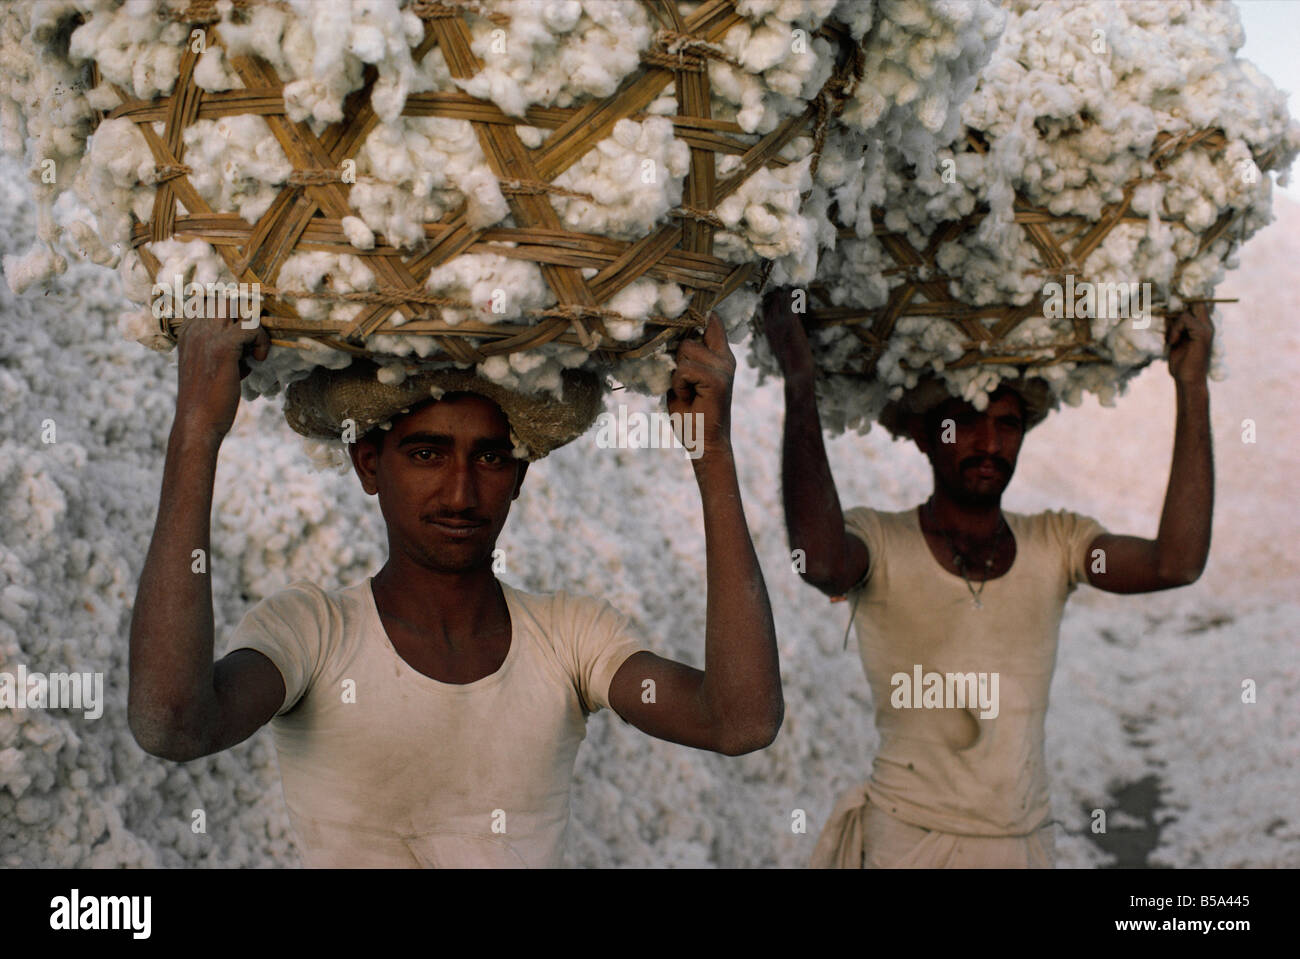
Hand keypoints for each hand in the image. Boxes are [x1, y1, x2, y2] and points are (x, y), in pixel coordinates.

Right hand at [174, 311, 270, 440]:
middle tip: (254, 339)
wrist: (197, 422)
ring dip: (253, 324)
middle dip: (247, 314)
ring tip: (254, 348)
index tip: (246, 334)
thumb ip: (225, 349)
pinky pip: (251, 327)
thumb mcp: (211, 365)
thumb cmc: (207, 398)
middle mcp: (195, 328)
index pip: (212, 300)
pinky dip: (261, 340)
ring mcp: (207, 335)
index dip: (235, 312)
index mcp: (188, 331)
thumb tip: (249, 343)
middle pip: (227, 298)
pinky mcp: (223, 347)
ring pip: (238, 306)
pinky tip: (258, 359)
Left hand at [668, 313, 733, 463]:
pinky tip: (688, 397)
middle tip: (684, 384)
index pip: (711, 320)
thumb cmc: (691, 414)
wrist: (704, 444)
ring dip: (676, 374)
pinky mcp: (718, 379)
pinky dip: (678, 384)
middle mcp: (725, 358)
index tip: (685, 303)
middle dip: (676, 359)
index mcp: (719, 355)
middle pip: (688, 337)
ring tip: (687, 391)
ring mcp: (724, 367)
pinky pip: (684, 368)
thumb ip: (683, 357)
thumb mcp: (683, 379)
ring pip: (685, 350)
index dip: (697, 313)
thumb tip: (669, 334)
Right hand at [759, 285, 813, 374]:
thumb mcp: (779, 347)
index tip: (778, 288)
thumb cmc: (791, 363)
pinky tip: (799, 290)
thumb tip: (782, 331)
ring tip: (793, 282)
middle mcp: (771, 323)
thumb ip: (778, 335)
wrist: (796, 372)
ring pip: (779, 298)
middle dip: (778, 289)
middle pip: (771, 299)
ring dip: (786, 289)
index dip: (771, 296)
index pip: (765, 306)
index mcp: (767, 329)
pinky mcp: (791, 322)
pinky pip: (790, 302)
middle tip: (786, 281)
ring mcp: (780, 322)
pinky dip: (794, 295)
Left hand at [1166, 303, 1212, 384]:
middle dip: (1179, 305)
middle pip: (1196, 301)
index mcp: (1202, 326)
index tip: (1169, 305)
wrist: (1189, 380)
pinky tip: (1173, 342)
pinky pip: (1185, 319)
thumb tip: (1166, 312)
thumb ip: (1174, 326)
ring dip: (1173, 324)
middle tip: (1169, 318)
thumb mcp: (1174, 340)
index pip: (1197, 303)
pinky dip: (1175, 329)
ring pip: (1186, 310)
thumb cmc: (1182, 364)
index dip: (1184, 300)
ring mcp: (1206, 328)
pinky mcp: (1202, 333)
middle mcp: (1207, 325)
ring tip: (1172, 340)